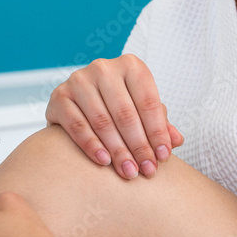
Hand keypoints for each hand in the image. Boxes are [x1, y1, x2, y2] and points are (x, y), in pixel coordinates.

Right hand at [46, 54, 183, 179]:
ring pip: (102, 121)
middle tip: (147, 170)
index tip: (163, 157)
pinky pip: (77, 126)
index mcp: (131, 65)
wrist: (81, 100)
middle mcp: (104, 68)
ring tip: (129, 171)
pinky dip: (92, 146)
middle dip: (139, 145)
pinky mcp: (59, 96)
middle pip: (126, 113)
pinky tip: (104, 162)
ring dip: (118, 150)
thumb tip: (177, 141)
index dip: (158, 131)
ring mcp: (79, 80)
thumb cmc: (121, 104)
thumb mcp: (142, 108)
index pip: (148, 102)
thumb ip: (160, 123)